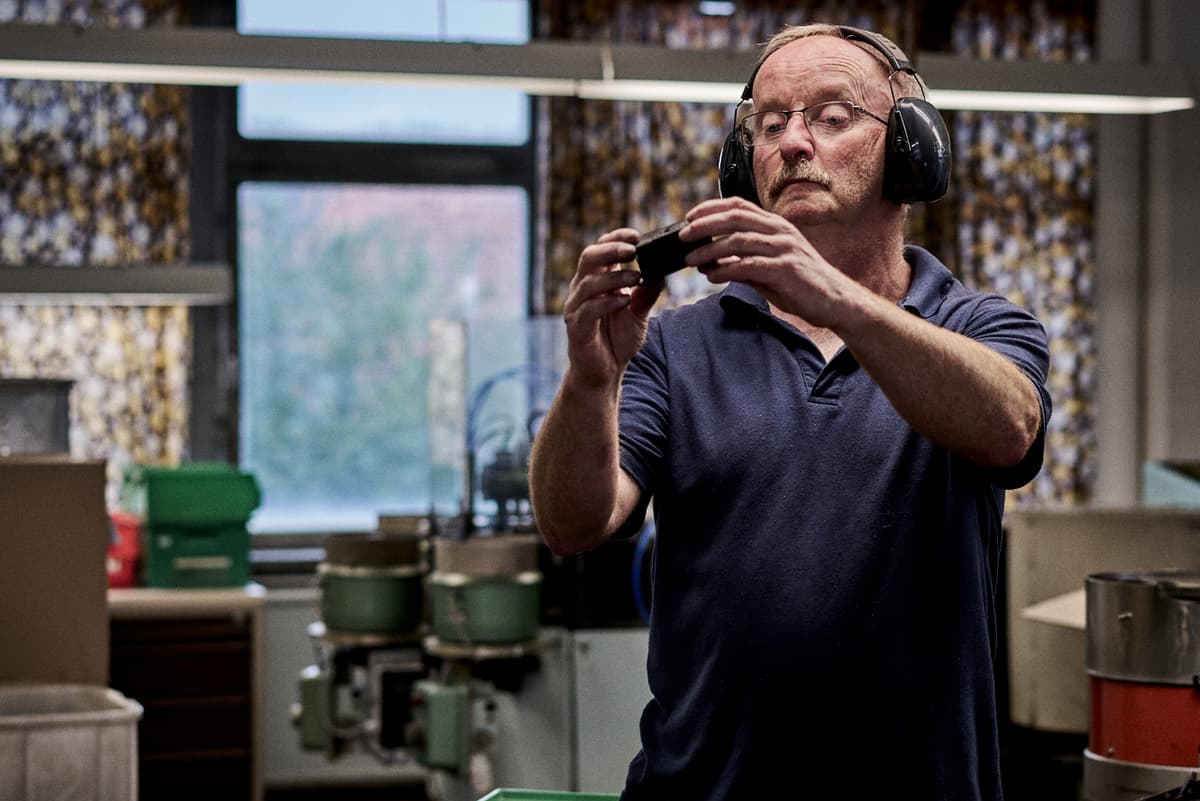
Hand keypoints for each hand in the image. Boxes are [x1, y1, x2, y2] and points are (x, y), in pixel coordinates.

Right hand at [562, 228, 664, 388]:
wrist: (604, 372)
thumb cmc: (618, 340)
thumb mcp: (639, 313)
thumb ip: (647, 293)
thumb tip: (662, 272)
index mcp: (596, 281)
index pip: (601, 250)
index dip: (616, 238)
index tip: (636, 235)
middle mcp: (583, 290)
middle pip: (589, 258)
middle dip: (611, 249)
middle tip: (633, 249)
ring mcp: (576, 307)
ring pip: (589, 282)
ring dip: (615, 277)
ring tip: (637, 277)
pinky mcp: (577, 327)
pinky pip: (589, 308)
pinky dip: (608, 302)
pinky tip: (625, 300)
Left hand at [679, 197, 851, 328]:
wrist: (835, 301)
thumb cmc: (801, 284)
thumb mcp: (768, 268)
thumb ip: (742, 262)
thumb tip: (710, 263)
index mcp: (776, 225)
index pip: (739, 205)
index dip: (711, 207)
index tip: (689, 217)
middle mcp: (780, 231)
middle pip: (735, 218)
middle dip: (704, 225)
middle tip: (682, 236)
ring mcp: (784, 249)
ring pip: (739, 241)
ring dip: (710, 250)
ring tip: (690, 260)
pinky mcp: (787, 269)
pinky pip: (750, 266)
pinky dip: (727, 269)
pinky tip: (712, 275)